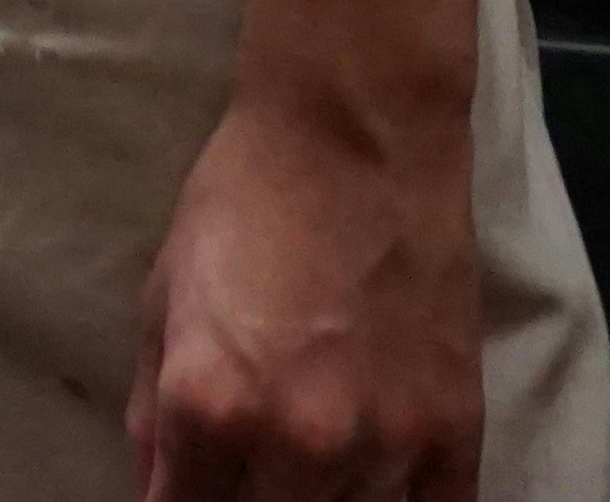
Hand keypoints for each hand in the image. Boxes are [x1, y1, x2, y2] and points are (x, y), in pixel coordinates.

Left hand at [130, 79, 484, 500]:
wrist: (356, 142)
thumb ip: (155, 408)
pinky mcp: (455, 436)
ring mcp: (385, 448)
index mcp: (210, 407)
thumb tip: (158, 482)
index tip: (185, 494)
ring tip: (304, 462)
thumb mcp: (164, 298)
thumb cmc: (242, 204)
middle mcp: (298, 446)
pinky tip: (377, 484)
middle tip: (242, 468)